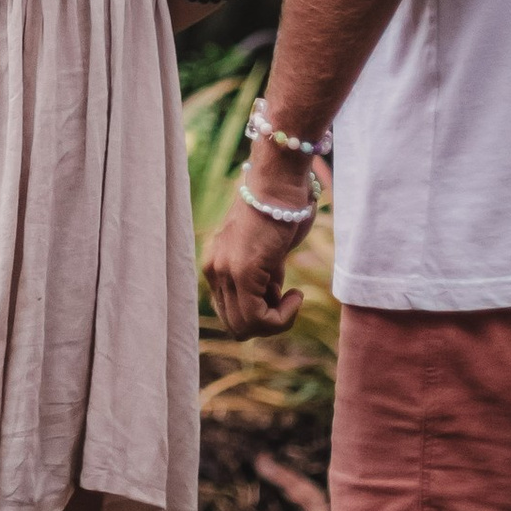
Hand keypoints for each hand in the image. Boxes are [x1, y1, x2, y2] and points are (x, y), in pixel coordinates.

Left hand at [205, 185, 308, 337]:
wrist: (279, 183)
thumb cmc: (281, 210)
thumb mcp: (268, 253)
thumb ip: (263, 276)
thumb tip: (271, 298)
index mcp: (216, 264)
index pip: (230, 313)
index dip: (259, 314)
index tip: (281, 294)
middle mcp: (213, 269)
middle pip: (236, 325)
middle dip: (267, 322)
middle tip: (288, 299)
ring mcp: (225, 271)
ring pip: (246, 327)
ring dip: (277, 321)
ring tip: (293, 296)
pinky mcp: (243, 272)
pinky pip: (259, 318)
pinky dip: (283, 317)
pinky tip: (297, 295)